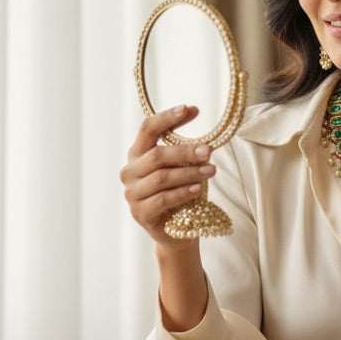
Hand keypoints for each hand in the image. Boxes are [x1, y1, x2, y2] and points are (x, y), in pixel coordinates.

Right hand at [120, 105, 215, 247]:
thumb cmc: (179, 193)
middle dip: (185, 151)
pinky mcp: (140, 213)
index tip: (189, 109)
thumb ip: (187, 151)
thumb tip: (203, 132)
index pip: (148, 129)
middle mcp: (130, 172)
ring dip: (189, 173)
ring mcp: (132, 193)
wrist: (175, 230)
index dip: (167, 118)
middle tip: (208, 150)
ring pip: (161, 178)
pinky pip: (162, 199)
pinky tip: (198, 189)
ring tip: (210, 171)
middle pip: (156, 155)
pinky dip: (182, 193)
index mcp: (138, 154)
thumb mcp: (182, 168)